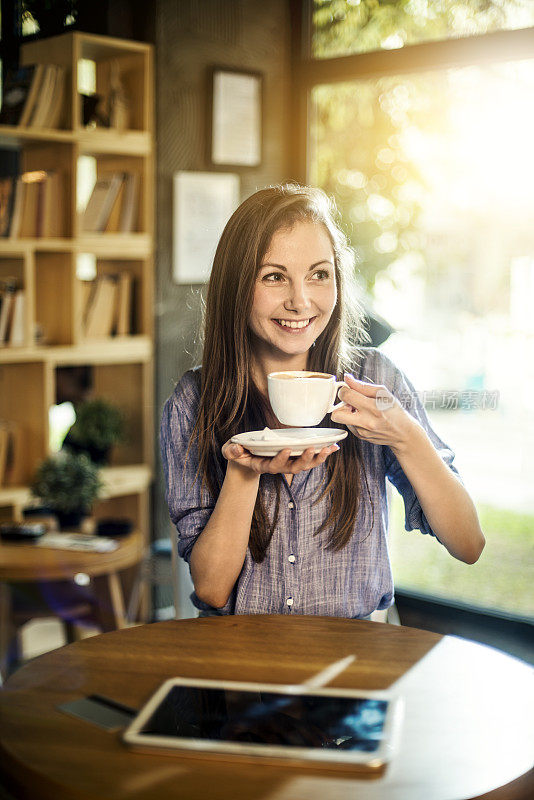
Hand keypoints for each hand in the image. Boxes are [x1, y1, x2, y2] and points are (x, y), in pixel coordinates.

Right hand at [222, 440, 339, 476]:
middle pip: (294, 468)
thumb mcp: (230, 451)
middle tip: (312, 449)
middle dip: (304, 460)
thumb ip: (231, 451)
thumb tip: (236, 449)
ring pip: (305, 465)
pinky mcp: (294, 458)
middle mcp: (278, 466)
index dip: (280, 459)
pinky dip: (321, 453)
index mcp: (263, 465)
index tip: (286, 449)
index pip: (273, 465)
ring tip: (328, 449)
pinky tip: (333, 447)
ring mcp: (287, 463)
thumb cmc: (239, 453)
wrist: (245, 458)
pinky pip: (310, 458)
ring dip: (317, 458)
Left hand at [331, 373, 419, 453]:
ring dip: (347, 412)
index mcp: (373, 408)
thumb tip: (347, 379)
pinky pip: (348, 425)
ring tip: (360, 410)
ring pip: (342, 419)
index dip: (345, 390)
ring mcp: (362, 432)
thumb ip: (363, 386)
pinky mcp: (360, 437)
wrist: (403, 433)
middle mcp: (366, 422)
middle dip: (340, 405)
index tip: (349, 390)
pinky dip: (353, 419)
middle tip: (351, 402)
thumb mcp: (383, 393)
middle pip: (336, 414)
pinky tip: (364, 417)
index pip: (346, 396)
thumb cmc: (394, 411)